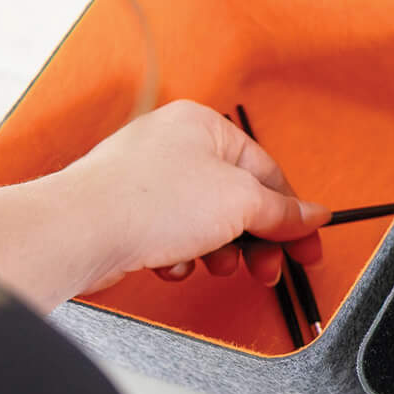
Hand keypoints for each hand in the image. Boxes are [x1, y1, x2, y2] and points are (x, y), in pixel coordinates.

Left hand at [0, 102, 327, 311]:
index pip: (267, 172)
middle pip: (238, 200)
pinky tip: (174, 262)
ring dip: (219, 251)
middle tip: (269, 268)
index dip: (291, 212)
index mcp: (205, 125)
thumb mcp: (241, 203)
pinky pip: (173, 235)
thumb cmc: (148, 200)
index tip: (305, 241)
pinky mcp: (128, 210)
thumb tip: (312, 215)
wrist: (81, 231)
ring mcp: (148, 178)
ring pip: (206, 221)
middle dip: (256, 240)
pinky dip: (182, 254)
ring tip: (218, 265)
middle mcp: (175, 146)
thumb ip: (284, 212)